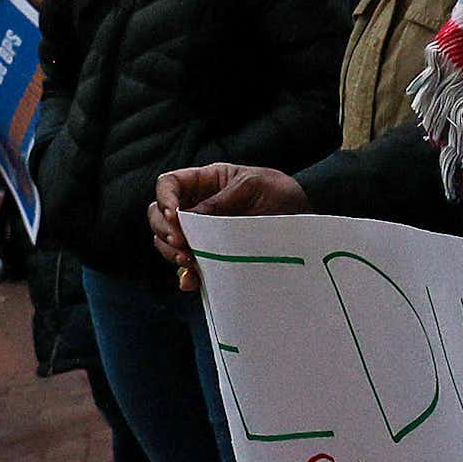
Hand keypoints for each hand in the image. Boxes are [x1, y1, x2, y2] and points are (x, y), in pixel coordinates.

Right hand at [151, 162, 308, 292]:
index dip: (165, 198)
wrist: (304, 224)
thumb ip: (222, 200)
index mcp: (206, 182)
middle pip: (158, 214)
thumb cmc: (281, 193)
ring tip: (189, 260)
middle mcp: (197, 207)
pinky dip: (186, 275)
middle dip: (163, 229)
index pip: (169, 183)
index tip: (175, 216)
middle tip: (181, 242)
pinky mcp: (210, 256)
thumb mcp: (255, 186)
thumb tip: (186, 218)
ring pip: (167, 242)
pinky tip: (191, 279)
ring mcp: (201, 233)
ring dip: (171, 252)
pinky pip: (188, 267)